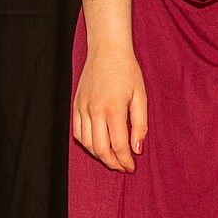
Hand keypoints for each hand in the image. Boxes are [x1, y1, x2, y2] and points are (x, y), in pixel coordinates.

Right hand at [73, 40, 147, 171]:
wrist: (107, 50)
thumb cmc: (128, 71)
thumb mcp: (141, 96)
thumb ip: (140, 125)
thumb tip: (137, 149)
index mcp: (113, 108)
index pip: (119, 145)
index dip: (126, 160)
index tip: (132, 167)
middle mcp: (94, 110)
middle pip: (100, 149)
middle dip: (112, 162)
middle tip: (122, 166)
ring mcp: (82, 108)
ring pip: (86, 143)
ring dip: (99, 156)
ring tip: (112, 158)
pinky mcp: (76, 105)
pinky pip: (78, 132)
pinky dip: (87, 144)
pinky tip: (98, 145)